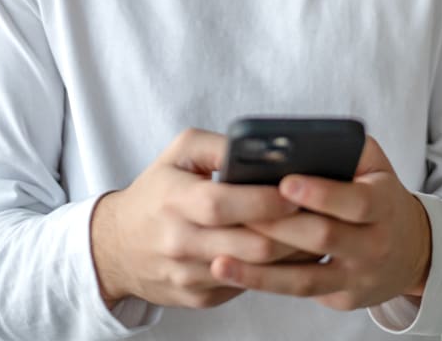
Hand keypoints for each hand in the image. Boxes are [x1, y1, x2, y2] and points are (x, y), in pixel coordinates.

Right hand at [90, 128, 301, 309]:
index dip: (265, 199)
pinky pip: (247, 285)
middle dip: (293, 229)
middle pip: (251, 244)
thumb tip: (263, 148)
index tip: (299, 189)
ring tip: (320, 230)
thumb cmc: (156, 191)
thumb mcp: (178, 153)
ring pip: (256, 269)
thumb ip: (218, 144)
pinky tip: (295, 251)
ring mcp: (191, 276)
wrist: (116, 246)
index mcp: (176, 200)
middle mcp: (181, 242)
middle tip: (325, 212)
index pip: (225, 204)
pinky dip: (275, 270)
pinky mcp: (200, 298)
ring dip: (293, 252)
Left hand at [210, 135, 431, 310]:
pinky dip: (267, 283)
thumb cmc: (379, 192)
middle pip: (323, 238)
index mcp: (385, 204)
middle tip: (238, 213)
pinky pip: (301, 290)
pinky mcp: (342, 298)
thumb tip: (302, 139)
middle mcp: (376, 245)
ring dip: (261, 271)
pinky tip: (234, 274)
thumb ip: (347, 147)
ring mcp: (359, 277)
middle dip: (279, 226)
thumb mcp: (375, 164)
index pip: (355, 201)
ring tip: (220, 259)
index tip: (285, 181)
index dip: (320, 193)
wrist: (410, 248)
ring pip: (306, 277)